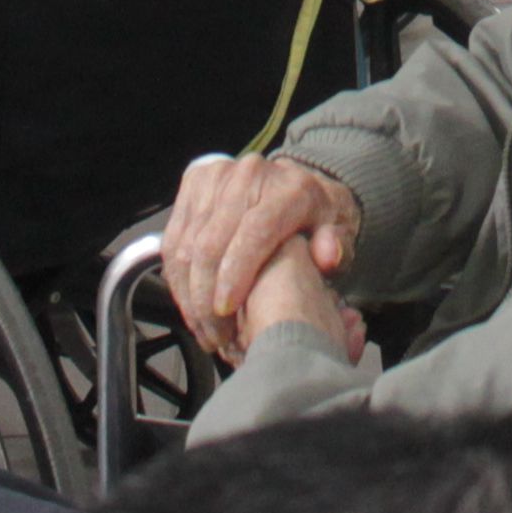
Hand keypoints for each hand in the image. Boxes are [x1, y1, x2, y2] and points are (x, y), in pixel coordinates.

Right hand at [162, 151, 359, 364]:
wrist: (292, 180)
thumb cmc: (314, 216)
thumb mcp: (338, 228)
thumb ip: (335, 246)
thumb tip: (326, 257)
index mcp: (288, 188)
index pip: (254, 231)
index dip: (236, 274)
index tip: (227, 312)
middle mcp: (249, 175)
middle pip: (211, 243)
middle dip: (206, 297)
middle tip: (217, 336)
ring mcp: (216, 177)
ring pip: (186, 246)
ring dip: (189, 295)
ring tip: (203, 330)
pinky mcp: (193, 183)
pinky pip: (174, 240)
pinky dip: (177, 280)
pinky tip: (190, 307)